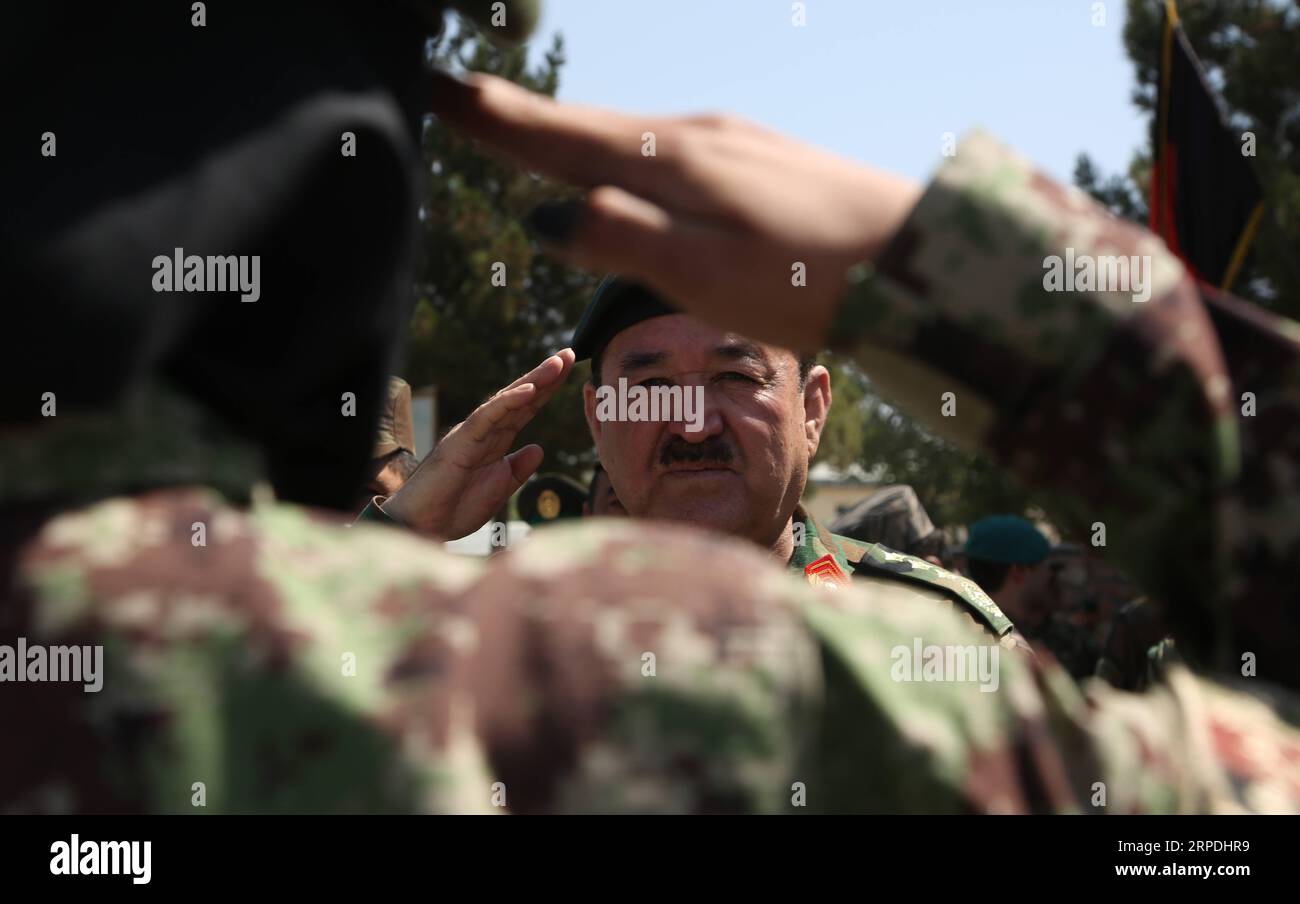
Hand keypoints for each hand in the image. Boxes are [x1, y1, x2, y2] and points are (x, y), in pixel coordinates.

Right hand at [381, 349, 575, 538]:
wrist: (423, 527)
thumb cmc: (455, 508)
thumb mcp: (499, 488)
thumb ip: (518, 469)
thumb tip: (538, 449)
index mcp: (495, 441)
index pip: (525, 409)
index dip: (547, 390)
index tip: (569, 371)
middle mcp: (484, 431)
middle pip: (519, 397)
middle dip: (545, 376)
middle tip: (569, 353)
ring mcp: (471, 434)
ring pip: (505, 400)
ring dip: (532, 380)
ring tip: (555, 364)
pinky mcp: (460, 442)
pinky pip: (487, 417)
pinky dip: (508, 402)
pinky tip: (529, 389)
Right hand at [428, 72, 922, 350]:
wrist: (923, 260)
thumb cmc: (813, 282)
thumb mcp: (706, 276)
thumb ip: (622, 239)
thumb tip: (543, 213)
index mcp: (669, 164)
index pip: (557, 139)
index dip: (490, 118)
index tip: (429, 86)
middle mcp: (692, 136)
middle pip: (582, 125)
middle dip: (512, 114)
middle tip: (449, 93)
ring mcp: (727, 140)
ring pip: (624, 134)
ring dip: (563, 129)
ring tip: (515, 125)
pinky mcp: (753, 157)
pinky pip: (662, 144)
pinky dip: (619, 146)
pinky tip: (621, 158)